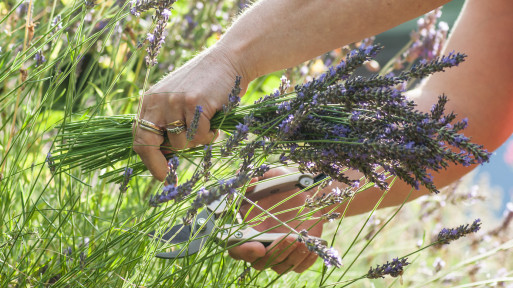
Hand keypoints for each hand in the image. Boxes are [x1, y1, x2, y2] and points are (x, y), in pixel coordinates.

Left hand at [133, 45, 248, 180]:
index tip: (160, 175)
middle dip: (159, 164)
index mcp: (150, 101)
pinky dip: (210, 136)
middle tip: (170, 177)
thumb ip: (167, 123)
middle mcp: (157, 100)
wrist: (228, 60)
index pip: (139, 136)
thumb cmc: (205, 86)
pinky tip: (215, 123)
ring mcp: (175, 101)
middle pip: (148, 143)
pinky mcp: (194, 103)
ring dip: (196, 143)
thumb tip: (165, 158)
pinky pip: (199, 137)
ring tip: (206, 128)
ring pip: (180, 143)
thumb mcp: (177, 101)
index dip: (148, 160)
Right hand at [228, 168, 325, 273]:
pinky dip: (304, 261)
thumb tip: (250, 180)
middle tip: (288, 238)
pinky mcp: (295, 255)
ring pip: (279, 266)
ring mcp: (278, 252)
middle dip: (274, 253)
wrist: (309, 192)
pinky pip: (298, 267)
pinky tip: (311, 248)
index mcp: (246, 227)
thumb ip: (255, 179)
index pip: (235, 247)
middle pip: (258, 262)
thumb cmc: (285, 185)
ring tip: (301, 240)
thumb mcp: (271, 177)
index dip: (244, 251)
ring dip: (290, 256)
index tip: (259, 247)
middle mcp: (260, 243)